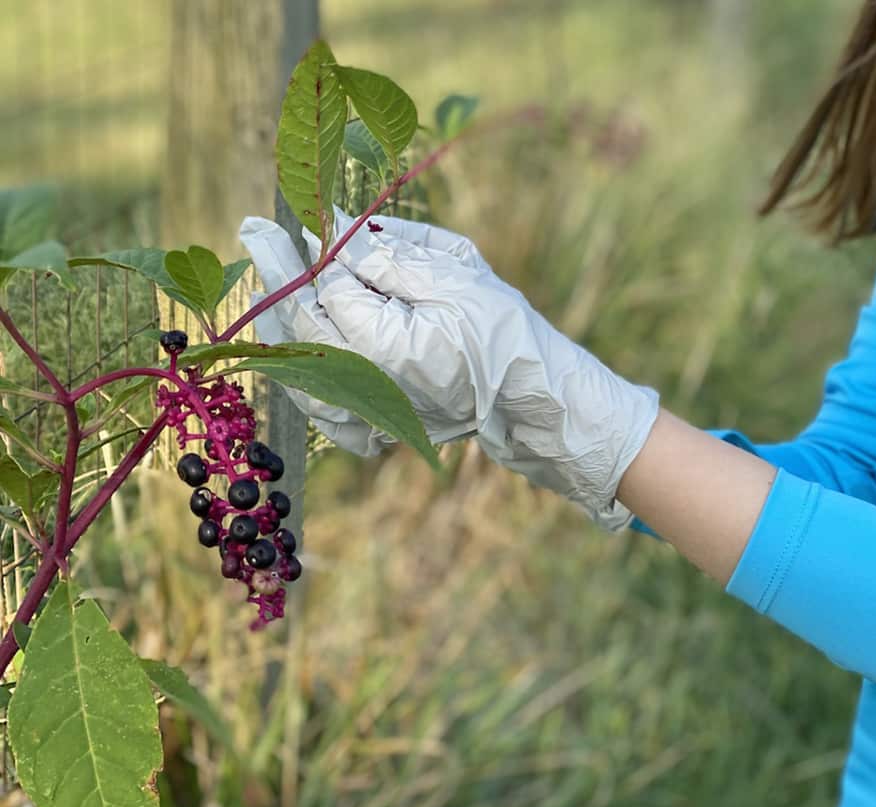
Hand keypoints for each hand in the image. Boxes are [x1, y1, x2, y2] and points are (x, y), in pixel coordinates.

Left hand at [240, 212, 659, 530]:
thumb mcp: (456, 276)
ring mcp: (365, 413)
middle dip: (277, 273)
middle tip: (255, 230)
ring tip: (263, 281)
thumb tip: (332, 232)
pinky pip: (319, 404)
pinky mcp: (373, 428)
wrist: (529, 398)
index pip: (327, 288)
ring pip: (297, 366)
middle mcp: (363, 384)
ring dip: (275, 322)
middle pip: (300, 324)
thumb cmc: (503, 333)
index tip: (288, 217)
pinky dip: (298, 374)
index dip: (309, 252)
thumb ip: (389, 255)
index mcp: (383, 344)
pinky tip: (286, 348)